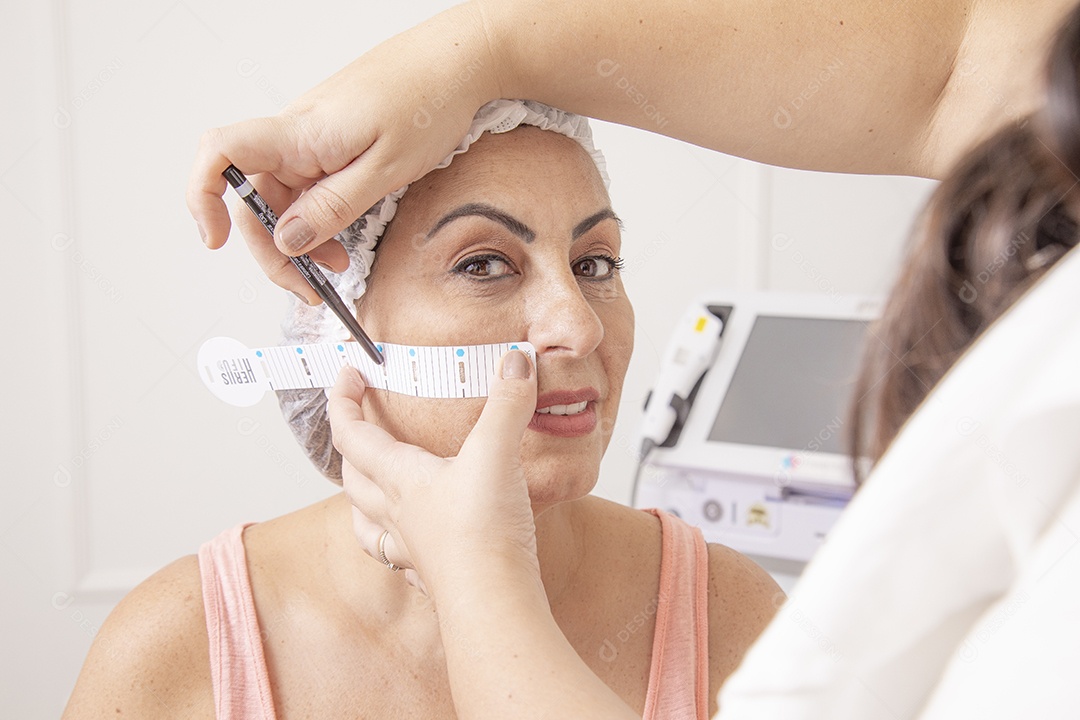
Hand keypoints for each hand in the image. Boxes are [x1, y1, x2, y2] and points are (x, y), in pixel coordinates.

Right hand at [186, 2, 497, 301]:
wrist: (455, 62)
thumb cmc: (427, 100)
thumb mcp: (386, 168)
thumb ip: (334, 207)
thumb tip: (288, 240)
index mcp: (299, 134)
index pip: (220, 155)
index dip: (203, 198)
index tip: (215, 240)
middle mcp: (295, 134)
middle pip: (254, 198)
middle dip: (274, 250)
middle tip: (309, 287)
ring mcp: (309, 139)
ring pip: (282, 199)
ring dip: (300, 240)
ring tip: (337, 266)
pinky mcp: (328, 144)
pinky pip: (306, 187)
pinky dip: (318, 219)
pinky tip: (342, 239)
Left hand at [327, 349, 539, 596]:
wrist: (493, 602)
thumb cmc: (484, 532)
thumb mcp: (496, 453)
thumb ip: (505, 404)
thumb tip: (515, 361)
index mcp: (401, 478)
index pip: (352, 434)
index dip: (343, 401)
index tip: (346, 376)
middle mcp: (397, 514)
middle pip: (353, 478)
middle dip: (348, 447)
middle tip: (356, 424)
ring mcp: (411, 548)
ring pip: (366, 523)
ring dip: (358, 501)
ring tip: (363, 491)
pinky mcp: (433, 575)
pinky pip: (400, 559)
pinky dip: (394, 546)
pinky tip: (408, 545)